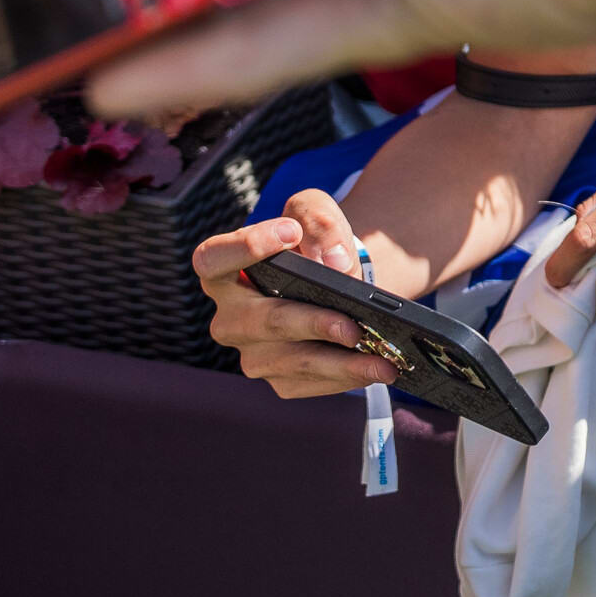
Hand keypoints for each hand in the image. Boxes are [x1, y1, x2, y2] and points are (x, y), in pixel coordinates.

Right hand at [195, 188, 403, 396]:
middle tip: (353, 328)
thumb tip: (334, 262)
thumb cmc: (312, 242)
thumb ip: (317, 220)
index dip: (245, 248)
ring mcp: (252, 352)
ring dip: (341, 364)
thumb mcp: (314, 213)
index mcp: (223, 270)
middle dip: (312, 324)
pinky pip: (311, 383)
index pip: (212, 259)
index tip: (290, 233)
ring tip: (383, 363)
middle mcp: (231, 317)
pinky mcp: (280, 378)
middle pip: (263, 322)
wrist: (335, 278)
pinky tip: (374, 370)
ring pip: (293, 362)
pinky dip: (346, 377)